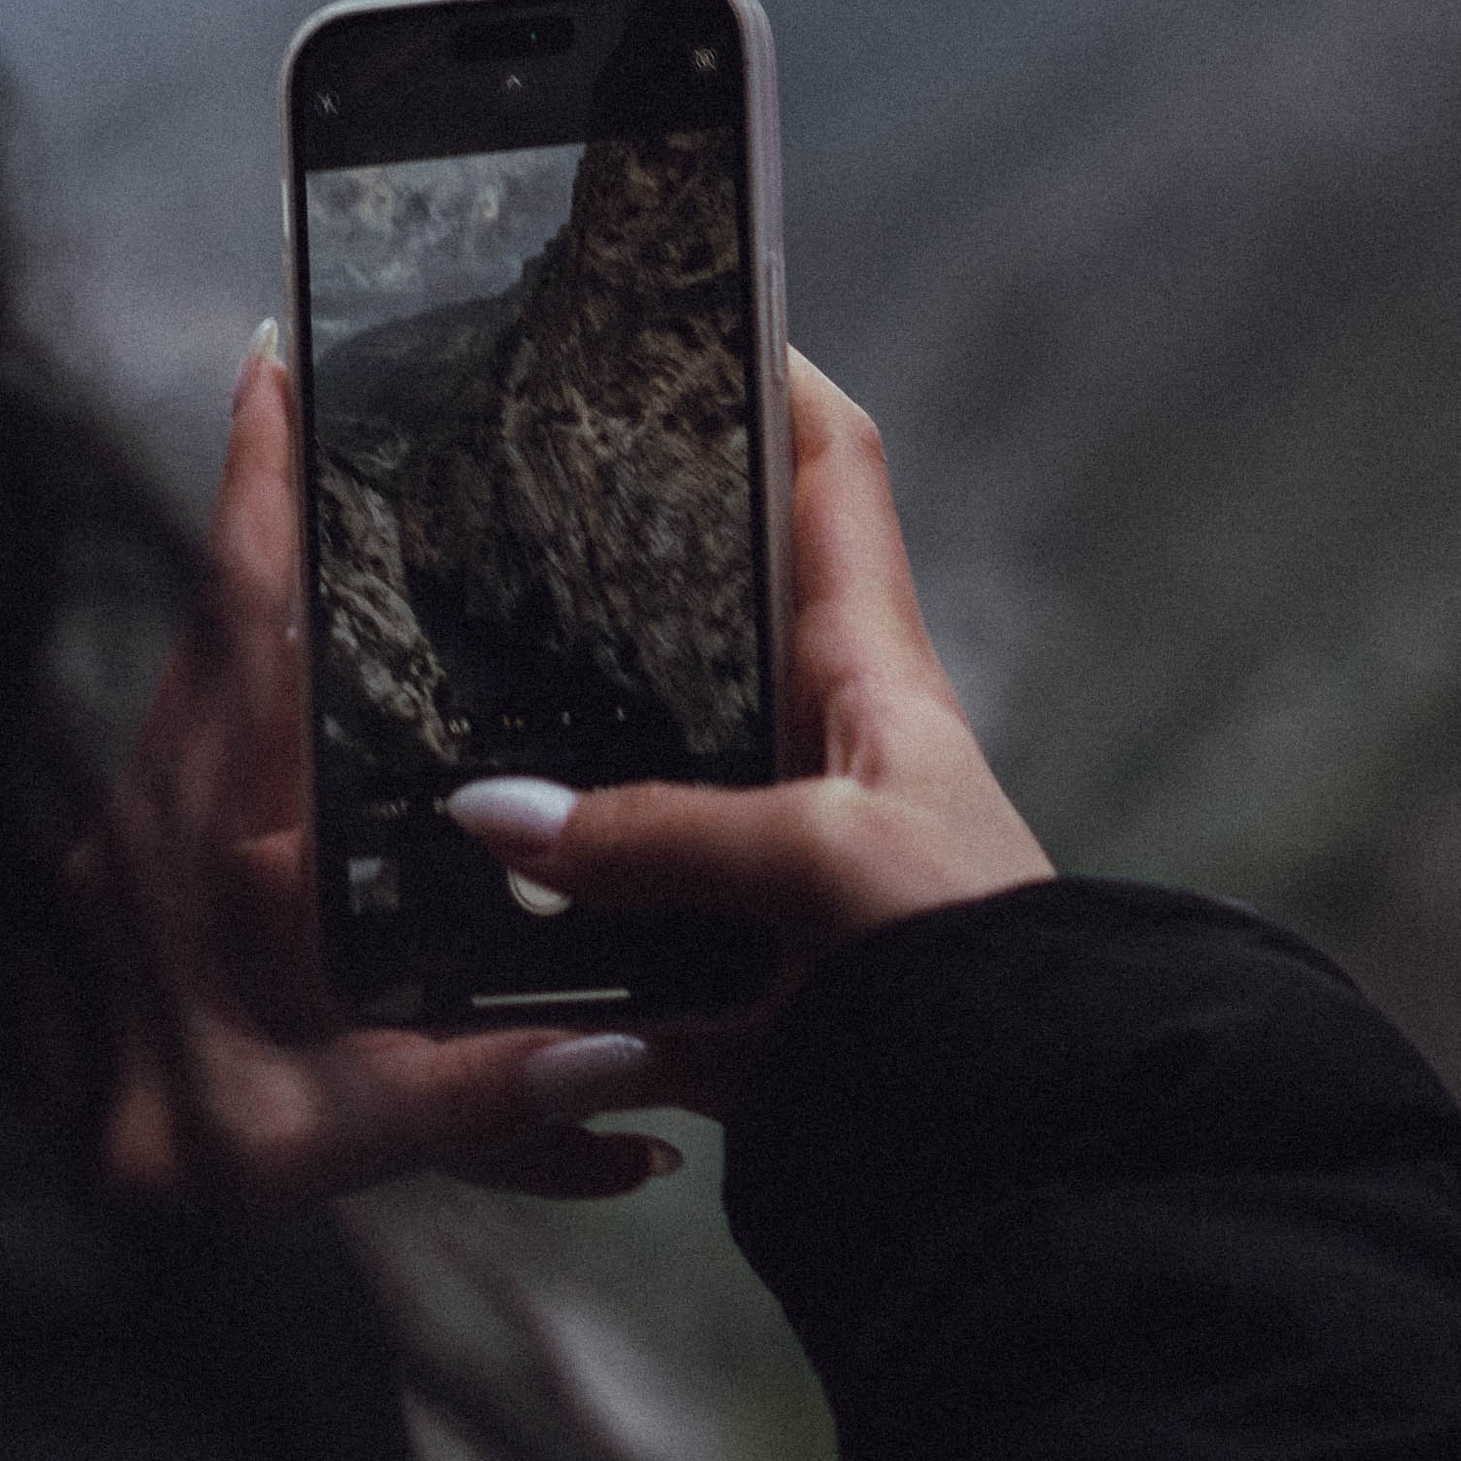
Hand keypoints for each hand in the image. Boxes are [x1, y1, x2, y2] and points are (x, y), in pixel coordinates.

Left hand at [68, 333, 680, 1207]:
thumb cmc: (140, 1158)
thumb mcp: (320, 1143)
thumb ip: (481, 1100)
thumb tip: (632, 1050)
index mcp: (220, 841)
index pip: (244, 624)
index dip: (262, 492)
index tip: (272, 366)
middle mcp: (171, 808)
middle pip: (225, 619)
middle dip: (275, 506)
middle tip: (331, 400)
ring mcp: (137, 832)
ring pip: (207, 677)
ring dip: (261, 592)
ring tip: (336, 516)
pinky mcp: (127, 871)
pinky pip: (197, 746)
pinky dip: (246, 688)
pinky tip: (301, 701)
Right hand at [442, 354, 1050, 1119]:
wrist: (1035, 1156)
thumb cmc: (985, 971)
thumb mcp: (828, 860)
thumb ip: (658, 835)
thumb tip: (490, 816)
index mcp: (874, 675)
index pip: (832, 474)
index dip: (773, 377)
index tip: (690, 305)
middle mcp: (820, 753)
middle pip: (704, 615)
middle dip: (607, 562)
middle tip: (489, 500)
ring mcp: (772, 868)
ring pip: (636, 783)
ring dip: (554, 770)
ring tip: (425, 700)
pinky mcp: (736, 987)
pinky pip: (613, 949)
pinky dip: (544, 952)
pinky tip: (450, 936)